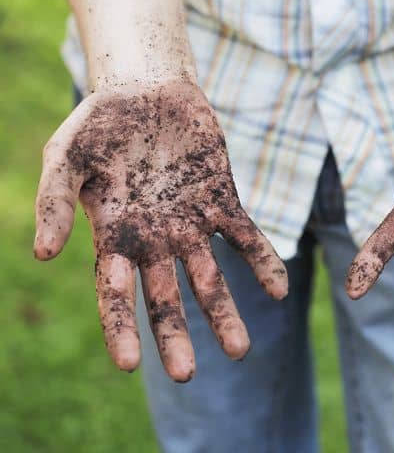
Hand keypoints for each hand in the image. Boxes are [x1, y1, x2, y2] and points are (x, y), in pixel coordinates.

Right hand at [34, 80, 287, 381]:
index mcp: (115, 236)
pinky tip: (278, 289)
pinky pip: (244, 237)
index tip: (128, 364)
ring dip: (224, 312)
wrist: (147, 90)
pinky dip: (261, 261)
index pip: (116, 293)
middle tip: (188, 375)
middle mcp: (155, 239)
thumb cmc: (100, 123)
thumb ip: (54, 201)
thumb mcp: (66, 156)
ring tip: (241, 350)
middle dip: (176, 334)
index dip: (120, 327)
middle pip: (166, 297)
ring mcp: (191, 223)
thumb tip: (41, 253)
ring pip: (210, 277)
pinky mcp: (222, 201)